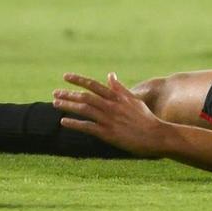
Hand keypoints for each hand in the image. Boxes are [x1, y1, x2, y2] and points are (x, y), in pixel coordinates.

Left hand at [55, 73, 169, 154]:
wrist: (156, 135)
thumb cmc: (146, 118)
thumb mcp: (134, 99)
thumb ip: (119, 88)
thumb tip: (110, 75)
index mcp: (116, 97)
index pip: (94, 85)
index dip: (78, 80)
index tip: (65, 77)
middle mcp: (111, 106)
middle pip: (85, 97)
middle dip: (68, 94)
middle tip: (55, 93)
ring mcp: (109, 119)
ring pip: (84, 109)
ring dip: (68, 106)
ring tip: (55, 104)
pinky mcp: (108, 133)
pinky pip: (87, 126)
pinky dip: (75, 123)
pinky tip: (63, 121)